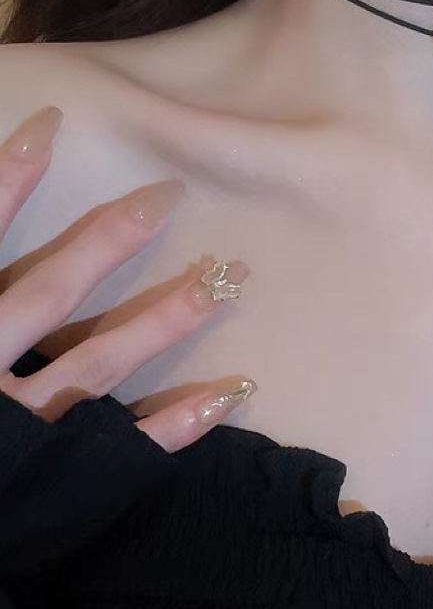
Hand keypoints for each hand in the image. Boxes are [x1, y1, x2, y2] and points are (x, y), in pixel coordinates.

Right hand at [0, 106, 254, 452]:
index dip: (4, 182)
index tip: (53, 126)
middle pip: (49, 293)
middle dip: (107, 241)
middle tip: (168, 195)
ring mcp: (22, 435)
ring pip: (101, 362)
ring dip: (164, 318)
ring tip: (224, 279)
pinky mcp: (57, 482)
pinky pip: (127, 449)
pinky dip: (180, 423)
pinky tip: (233, 390)